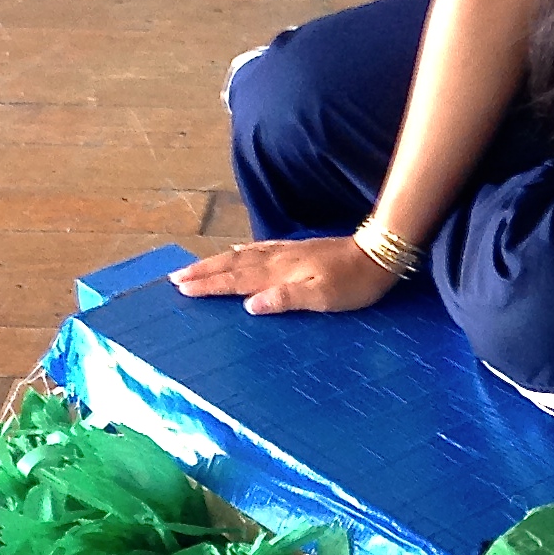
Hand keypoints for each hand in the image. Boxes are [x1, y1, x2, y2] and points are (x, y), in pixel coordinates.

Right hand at [168, 236, 399, 315]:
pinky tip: (235, 254)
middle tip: (175, 278)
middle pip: (232, 265)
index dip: (209, 285)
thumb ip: (286, 299)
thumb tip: (250, 305)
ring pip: (241, 256)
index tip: (182, 288)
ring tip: (194, 268)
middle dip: (203, 272)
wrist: (378, 254)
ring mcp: (286, 252)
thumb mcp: (323, 297)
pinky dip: (239, 253)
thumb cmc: (353, 283)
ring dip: (216, 262)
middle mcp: (277, 259)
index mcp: (279, 273)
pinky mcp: (296, 249)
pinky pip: (257, 250)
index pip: (236, 280)